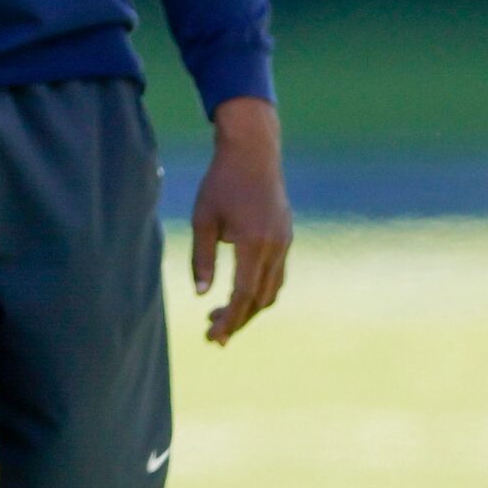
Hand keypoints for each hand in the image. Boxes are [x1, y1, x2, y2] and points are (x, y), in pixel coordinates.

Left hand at [191, 96, 290, 345]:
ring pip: (272, 289)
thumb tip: (201, 294)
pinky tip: (240, 291)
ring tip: (222, 315)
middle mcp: (275, 245)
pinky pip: (277, 274)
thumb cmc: (222, 182)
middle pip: (261, 299)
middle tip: (213, 335)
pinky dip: (260, 290)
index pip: (243, 294)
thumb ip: (201, 258)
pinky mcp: (286, 235)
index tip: (213, 337)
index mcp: (254, 242)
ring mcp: (284, 241)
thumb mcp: (203, 218)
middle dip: (238, 320)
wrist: (254, 150)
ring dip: (250, 308)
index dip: (229, 320)